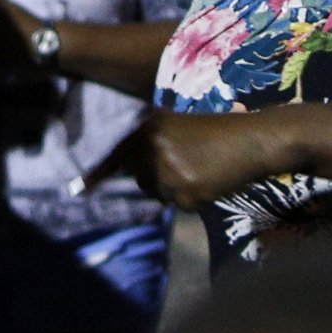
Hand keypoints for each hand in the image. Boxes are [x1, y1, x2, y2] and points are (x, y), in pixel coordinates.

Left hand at [81, 109, 293, 205]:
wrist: (254, 139)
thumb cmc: (223, 133)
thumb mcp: (182, 128)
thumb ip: (156, 145)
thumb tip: (133, 173)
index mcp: (150, 128)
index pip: (119, 155)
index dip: (97, 175)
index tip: (77, 190)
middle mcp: (152, 147)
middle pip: (141, 180)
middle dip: (160, 180)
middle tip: (191, 167)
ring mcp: (167, 170)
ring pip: (161, 194)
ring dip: (179, 190)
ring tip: (204, 171)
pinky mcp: (184, 190)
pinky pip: (181, 205)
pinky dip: (196, 199)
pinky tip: (212, 181)